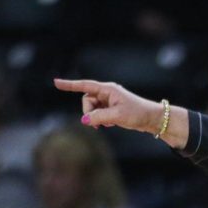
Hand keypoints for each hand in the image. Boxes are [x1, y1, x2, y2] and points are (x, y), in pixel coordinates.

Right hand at [53, 79, 190, 148]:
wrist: (153, 119)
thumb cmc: (138, 114)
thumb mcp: (117, 116)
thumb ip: (98, 117)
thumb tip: (84, 120)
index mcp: (108, 89)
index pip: (85, 86)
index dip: (70, 85)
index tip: (55, 82)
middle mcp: (107, 93)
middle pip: (87, 101)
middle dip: (88, 112)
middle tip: (97, 124)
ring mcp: (109, 101)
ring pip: (92, 109)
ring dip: (95, 118)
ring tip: (108, 124)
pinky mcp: (112, 109)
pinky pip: (98, 114)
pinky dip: (101, 120)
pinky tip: (111, 124)